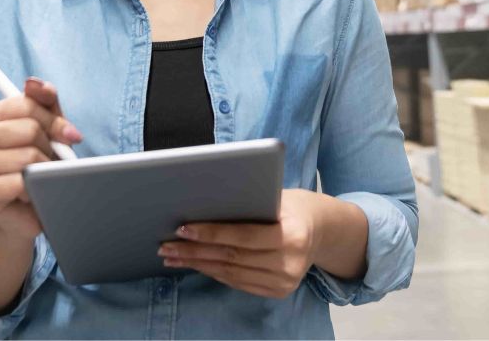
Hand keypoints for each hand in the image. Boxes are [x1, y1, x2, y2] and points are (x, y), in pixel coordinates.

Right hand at [0, 77, 81, 241]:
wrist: (24, 214)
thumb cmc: (37, 167)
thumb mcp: (48, 130)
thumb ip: (46, 104)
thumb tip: (38, 83)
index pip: (28, 103)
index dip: (55, 120)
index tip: (70, 135)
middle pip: (30, 129)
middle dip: (51, 147)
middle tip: (52, 162)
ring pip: (28, 156)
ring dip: (45, 170)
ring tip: (41, 178)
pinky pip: (20, 183)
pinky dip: (35, 190)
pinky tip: (32, 194)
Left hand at [158, 188, 328, 297]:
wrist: (322, 230)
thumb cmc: (293, 206)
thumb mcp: (277, 198)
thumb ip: (247, 205)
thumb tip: (201, 205)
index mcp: (292, 235)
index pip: (242, 236)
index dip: (210, 233)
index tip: (182, 228)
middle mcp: (290, 263)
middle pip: (231, 257)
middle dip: (194, 251)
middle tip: (166, 245)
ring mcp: (285, 282)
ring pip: (231, 273)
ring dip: (198, 264)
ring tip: (173, 256)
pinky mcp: (278, 291)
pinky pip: (238, 283)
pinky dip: (214, 272)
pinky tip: (196, 264)